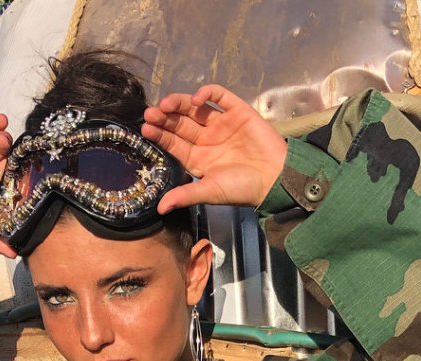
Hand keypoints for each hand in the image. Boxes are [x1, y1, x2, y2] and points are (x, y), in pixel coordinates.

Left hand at [141, 85, 287, 213]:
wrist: (274, 178)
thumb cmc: (242, 188)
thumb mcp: (210, 192)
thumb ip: (185, 195)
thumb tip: (159, 208)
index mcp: (198, 159)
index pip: (174, 144)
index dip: (160, 135)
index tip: (146, 128)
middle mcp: (207, 140)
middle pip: (181, 124)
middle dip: (165, 118)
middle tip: (150, 113)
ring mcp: (221, 123)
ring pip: (195, 109)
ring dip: (180, 104)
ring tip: (166, 104)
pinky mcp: (237, 110)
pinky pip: (219, 96)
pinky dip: (206, 93)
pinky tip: (196, 99)